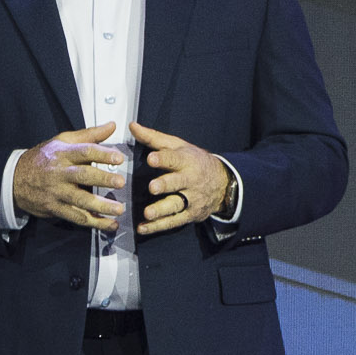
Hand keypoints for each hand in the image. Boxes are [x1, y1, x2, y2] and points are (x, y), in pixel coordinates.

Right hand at [12, 125, 129, 229]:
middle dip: (102, 179)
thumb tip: (112, 126)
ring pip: (80, 200)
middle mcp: (60, 173)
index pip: (84, 151)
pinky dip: (94, 222)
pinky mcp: (55, 208)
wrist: (15, 179)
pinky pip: (76, 217)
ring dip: (100, 206)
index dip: (102, 154)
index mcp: (63, 153)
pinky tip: (110, 224)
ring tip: (118, 209)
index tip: (119, 158)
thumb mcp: (62, 141)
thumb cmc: (43, 158)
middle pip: (83, 175)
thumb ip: (89, 135)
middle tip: (120, 182)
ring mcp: (57, 192)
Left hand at [127, 120, 233, 234]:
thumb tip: (133, 126)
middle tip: (153, 187)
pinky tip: (144, 227)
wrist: (222, 182)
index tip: (152, 159)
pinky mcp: (190, 214)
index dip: (164, 159)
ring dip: (161, 210)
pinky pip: (173, 221)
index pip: (175, 158)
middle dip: (165, 185)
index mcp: (187, 160)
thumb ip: (153, 138)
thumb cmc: (194, 161)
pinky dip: (158, 226)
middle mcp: (190, 180)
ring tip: (148, 213)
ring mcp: (191, 199)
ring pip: (176, 205)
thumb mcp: (178, 145)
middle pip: (177, 183)